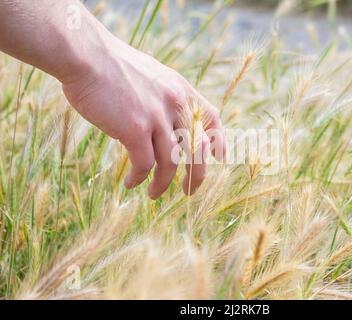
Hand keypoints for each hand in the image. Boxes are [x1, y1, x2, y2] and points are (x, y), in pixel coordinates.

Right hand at [62, 36, 225, 198]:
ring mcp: (157, 116)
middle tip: (189, 191)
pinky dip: (140, 178)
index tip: (218, 159)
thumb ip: (163, 95)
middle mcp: (175, 103)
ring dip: (163, 183)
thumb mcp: (150, 75)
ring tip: (154, 195)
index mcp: (180, 89)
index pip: (211, 118)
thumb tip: (165, 118)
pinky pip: (145, 164)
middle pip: (198, 148)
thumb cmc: (110, 65)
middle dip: (197, 175)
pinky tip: (132, 184)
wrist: (85, 54)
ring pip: (171, 162)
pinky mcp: (136, 129)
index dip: (219, 141)